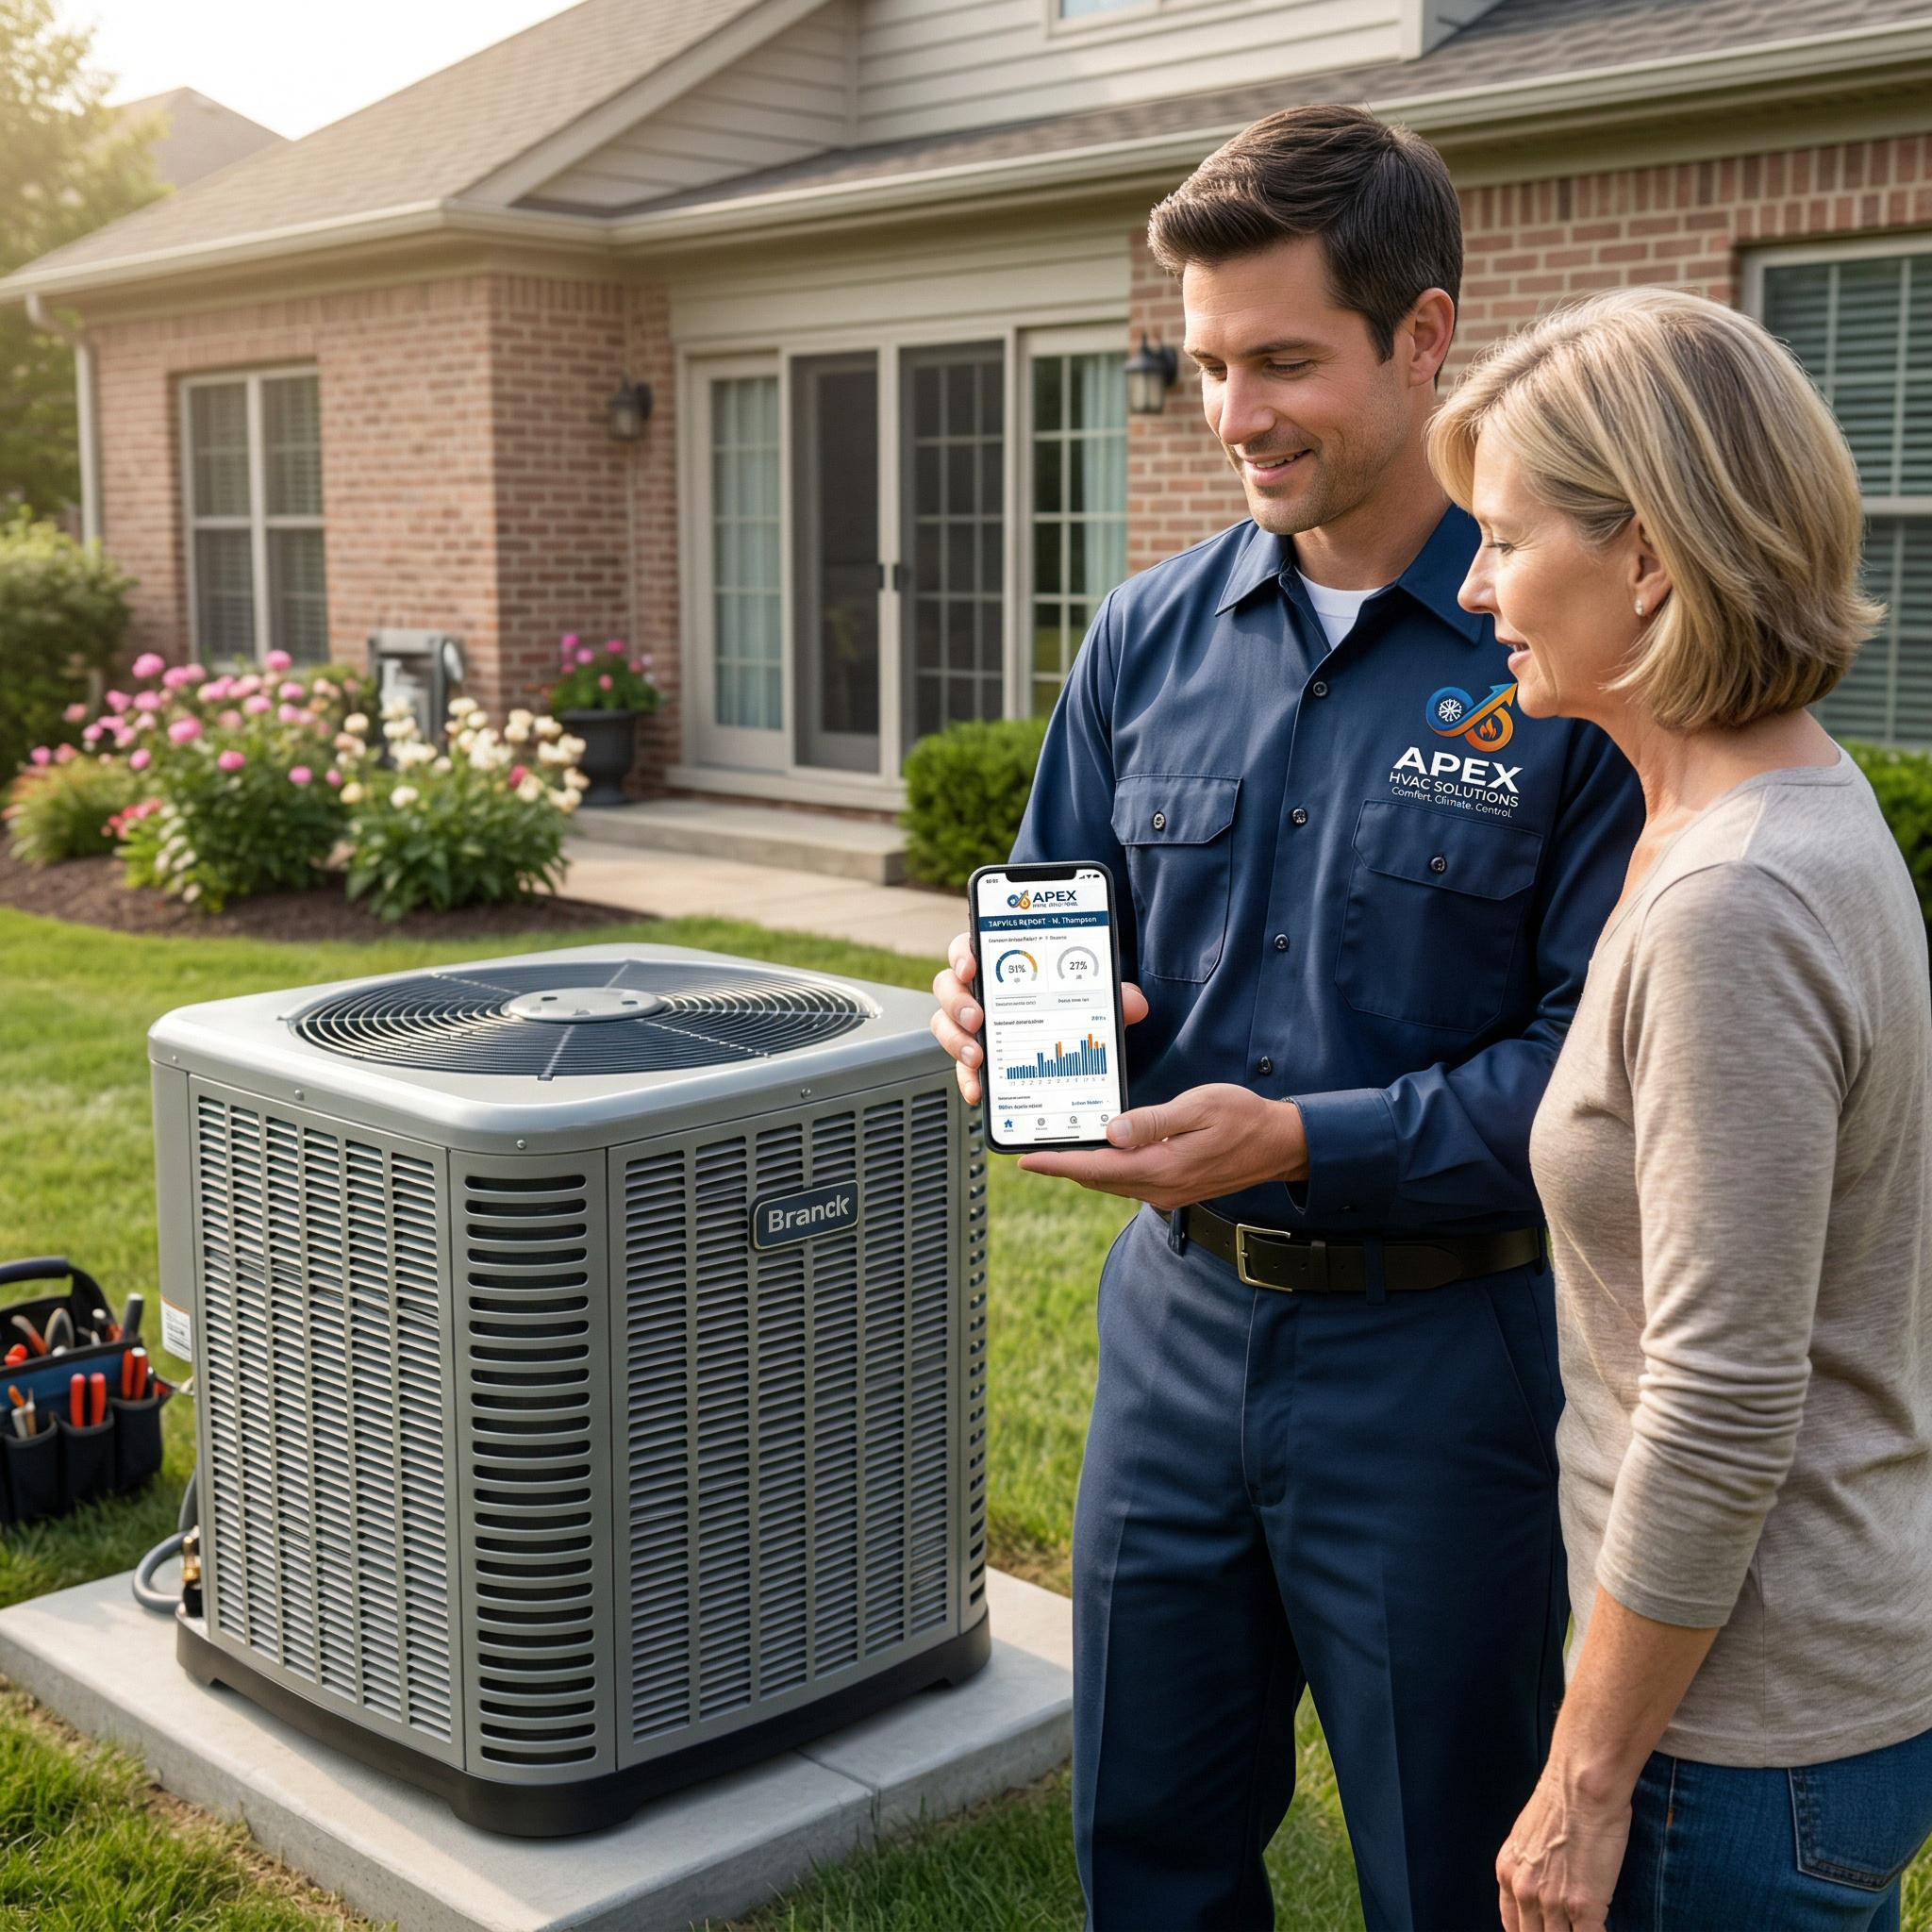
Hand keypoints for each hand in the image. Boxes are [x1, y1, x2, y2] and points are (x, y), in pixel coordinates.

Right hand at [930, 930, 1148, 1105]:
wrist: (1079, 1047)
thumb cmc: (1075, 1009)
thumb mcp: (1097, 1000)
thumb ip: (1114, 996)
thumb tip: (1131, 1002)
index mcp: (1003, 967)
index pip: (970, 948)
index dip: (963, 953)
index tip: (972, 965)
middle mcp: (980, 993)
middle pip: (947, 987)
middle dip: (957, 1001)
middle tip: (976, 1016)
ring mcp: (974, 1027)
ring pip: (945, 1026)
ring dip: (956, 1040)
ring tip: (978, 1056)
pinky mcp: (977, 1059)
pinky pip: (960, 1068)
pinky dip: (966, 1080)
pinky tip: (979, 1091)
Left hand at [1018, 1083, 1306, 1209]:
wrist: (1280, 1145)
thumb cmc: (1243, 1118)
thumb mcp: (1200, 1107)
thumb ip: (1155, 1121)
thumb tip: (1113, 1132)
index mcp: (1162, 1166)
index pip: (1096, 1168)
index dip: (1057, 1164)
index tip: (1026, 1160)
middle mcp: (1160, 1186)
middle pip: (1096, 1179)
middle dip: (1061, 1167)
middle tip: (1029, 1153)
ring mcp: (1167, 1191)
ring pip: (1110, 1183)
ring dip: (1082, 1170)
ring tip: (1054, 1152)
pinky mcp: (1174, 1187)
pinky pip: (1128, 1182)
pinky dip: (1105, 1170)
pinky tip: (1098, 1154)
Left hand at [1497, 1769, 1630, 1931]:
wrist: (1582, 1785)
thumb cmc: (1563, 1800)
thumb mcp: (1528, 1836)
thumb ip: (1530, 1867)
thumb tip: (1544, 1887)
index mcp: (1508, 1873)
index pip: (1512, 1926)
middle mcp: (1524, 1891)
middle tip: (1568, 1928)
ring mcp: (1552, 1902)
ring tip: (1586, 1928)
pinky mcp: (1584, 1907)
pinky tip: (1604, 1928)